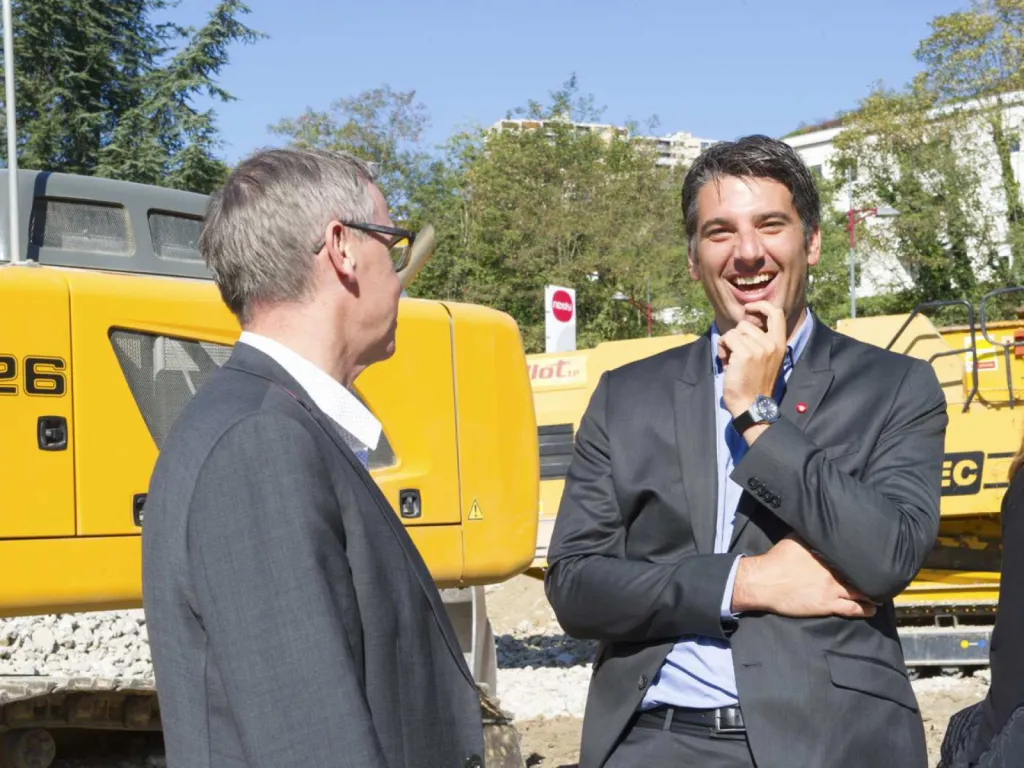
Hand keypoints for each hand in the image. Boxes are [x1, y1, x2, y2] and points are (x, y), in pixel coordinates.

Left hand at [718, 301, 787, 417]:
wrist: (751, 405)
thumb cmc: (754, 384)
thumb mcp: (767, 359)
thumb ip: (761, 341)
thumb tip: (745, 323)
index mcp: (780, 344)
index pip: (776, 313)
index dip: (761, 305)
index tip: (749, 308)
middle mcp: (772, 344)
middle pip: (746, 323)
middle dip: (736, 335)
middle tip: (735, 351)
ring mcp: (759, 348)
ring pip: (735, 331)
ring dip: (728, 343)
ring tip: (731, 360)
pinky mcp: (744, 353)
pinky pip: (727, 338)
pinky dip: (722, 348)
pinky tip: (726, 362)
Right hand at [731, 535, 876, 617]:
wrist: (764, 582)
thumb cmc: (776, 560)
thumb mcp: (794, 539)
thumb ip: (810, 534)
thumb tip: (819, 524)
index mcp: (826, 554)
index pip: (852, 554)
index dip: (865, 556)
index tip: (875, 556)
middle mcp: (833, 571)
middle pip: (860, 573)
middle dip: (872, 574)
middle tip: (884, 575)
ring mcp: (831, 589)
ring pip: (860, 592)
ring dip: (872, 593)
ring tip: (881, 592)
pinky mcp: (826, 605)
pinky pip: (852, 609)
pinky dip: (864, 609)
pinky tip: (872, 609)